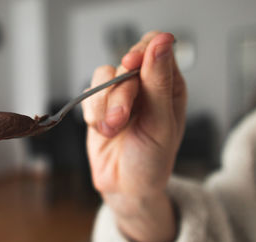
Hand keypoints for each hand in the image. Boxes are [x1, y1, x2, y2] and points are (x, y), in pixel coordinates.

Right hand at [82, 31, 186, 241]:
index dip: (142, 51)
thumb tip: (162, 41)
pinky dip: (92, 114)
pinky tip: (102, 131)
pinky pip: (88, 94)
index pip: (155, 47)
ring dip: (104, 106)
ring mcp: (119, 95)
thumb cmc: (151, 160)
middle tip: (121, 119)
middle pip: (125, 62)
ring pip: (102, 76)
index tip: (131, 65)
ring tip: (112, 130)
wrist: (124, 187)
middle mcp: (144, 86)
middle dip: (120, 93)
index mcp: (167, 86)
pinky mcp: (99, 105)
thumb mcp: (161, 123)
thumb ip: (159, 83)